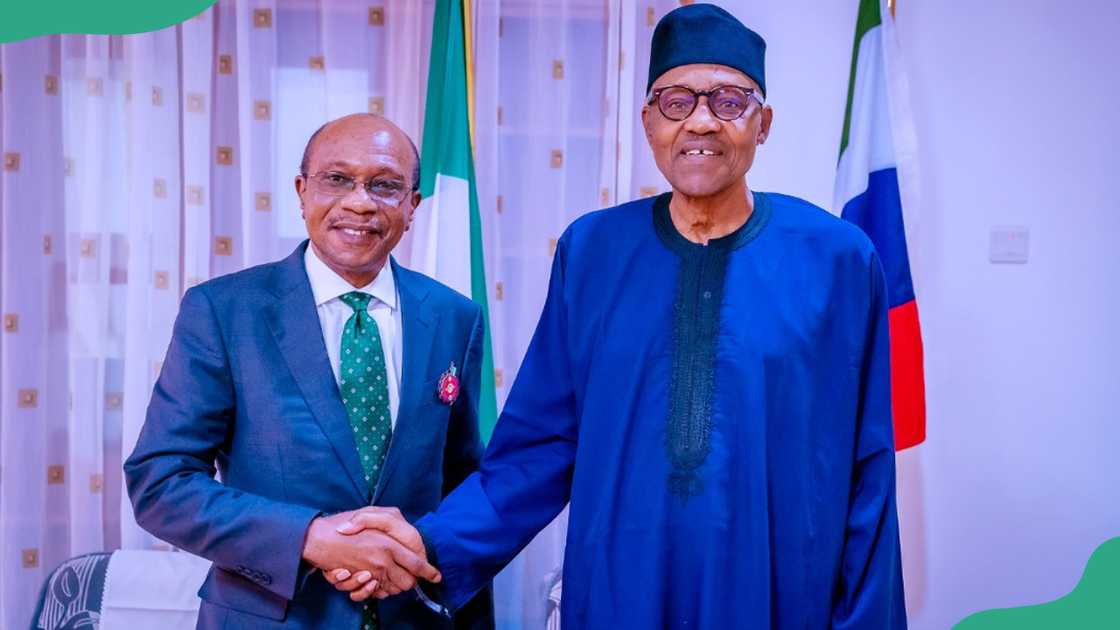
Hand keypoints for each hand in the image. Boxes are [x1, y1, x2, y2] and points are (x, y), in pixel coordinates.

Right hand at [302, 508, 439, 600]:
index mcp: (389, 543)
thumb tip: (404, 537)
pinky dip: (374, 590)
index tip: (435, 576)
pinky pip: (373, 593)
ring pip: (391, 589)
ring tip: (384, 575)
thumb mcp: (370, 513)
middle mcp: (382, 560)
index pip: (416, 563)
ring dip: (391, 586)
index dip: (427, 572)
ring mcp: (369, 572)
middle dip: (408, 580)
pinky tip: (370, 581)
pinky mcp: (357, 582)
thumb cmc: (342, 523)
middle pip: (407, 582)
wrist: (315, 538)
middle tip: (405, 574)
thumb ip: (390, 521)